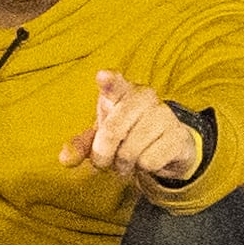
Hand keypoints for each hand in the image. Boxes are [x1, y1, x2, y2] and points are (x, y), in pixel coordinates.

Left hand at [59, 70, 201, 188]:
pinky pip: (150, 161)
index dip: (108, 81)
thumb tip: (65, 159)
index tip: (102, 76)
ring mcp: (164, 114)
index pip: (114, 84)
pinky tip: (151, 159)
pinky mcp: (179, 135)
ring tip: (130, 160)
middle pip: (112, 131)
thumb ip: (82, 145)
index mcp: (122, 92)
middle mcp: (145, 97)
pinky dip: (145, 168)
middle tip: (105, 162)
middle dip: (102, 155)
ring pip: (130, 151)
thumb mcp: (101, 136)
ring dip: (124, 165)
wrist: (168, 145)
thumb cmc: (127, 133)